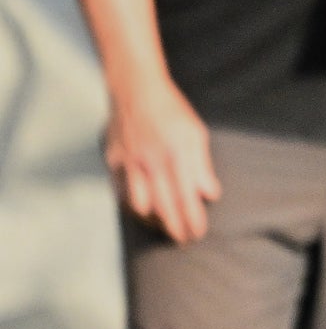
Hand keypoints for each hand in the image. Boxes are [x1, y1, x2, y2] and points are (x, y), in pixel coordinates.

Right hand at [106, 74, 218, 244]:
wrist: (135, 88)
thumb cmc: (171, 110)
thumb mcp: (195, 133)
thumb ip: (202, 166)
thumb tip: (210, 194)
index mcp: (176, 154)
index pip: (186, 197)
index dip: (192, 220)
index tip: (198, 233)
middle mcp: (151, 161)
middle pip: (163, 206)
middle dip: (174, 228)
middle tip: (183, 240)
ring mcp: (129, 161)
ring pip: (139, 204)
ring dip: (153, 220)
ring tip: (163, 227)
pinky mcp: (113, 159)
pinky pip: (121, 189)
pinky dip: (131, 203)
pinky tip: (141, 209)